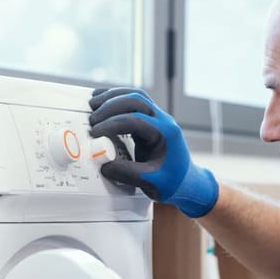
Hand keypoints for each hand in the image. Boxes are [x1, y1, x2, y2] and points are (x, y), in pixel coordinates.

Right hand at [88, 88, 219, 217]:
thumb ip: (127, 173)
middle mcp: (163, 120)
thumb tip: (104, 165)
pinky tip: (103, 102)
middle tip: (92, 118)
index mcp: (166, 133)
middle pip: (136, 100)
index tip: (96, 133)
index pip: (136, 119)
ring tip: (93, 103)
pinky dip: (117, 99)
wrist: (187, 182)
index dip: (113, 124)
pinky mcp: (150, 121)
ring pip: (136, 96)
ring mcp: (158, 118)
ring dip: (113, 97)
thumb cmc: (173, 182)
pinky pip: (134, 103)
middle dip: (111, 105)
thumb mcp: (150, 182)